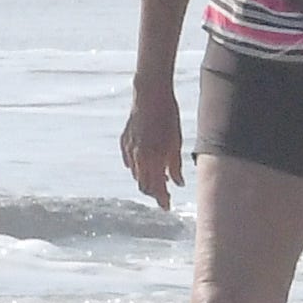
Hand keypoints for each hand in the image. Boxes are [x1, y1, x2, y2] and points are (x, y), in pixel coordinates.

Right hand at [116, 78, 183, 207]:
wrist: (150, 95)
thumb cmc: (167, 116)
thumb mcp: (176, 142)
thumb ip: (175, 165)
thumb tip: (178, 183)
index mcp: (152, 158)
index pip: (156, 187)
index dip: (162, 199)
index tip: (167, 207)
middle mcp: (138, 157)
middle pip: (143, 184)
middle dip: (154, 192)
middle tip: (164, 196)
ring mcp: (129, 149)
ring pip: (136, 174)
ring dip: (147, 180)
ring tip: (160, 179)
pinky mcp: (124, 141)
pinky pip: (130, 161)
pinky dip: (138, 167)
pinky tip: (145, 165)